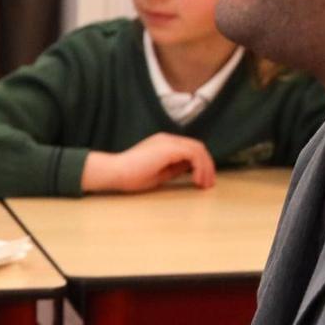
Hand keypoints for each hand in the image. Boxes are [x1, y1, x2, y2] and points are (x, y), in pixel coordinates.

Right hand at [82, 132, 217, 192]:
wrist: (116, 172)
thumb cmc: (131, 176)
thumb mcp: (160, 173)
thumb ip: (175, 168)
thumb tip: (191, 169)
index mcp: (164, 143)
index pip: (190, 148)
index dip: (201, 164)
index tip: (202, 181)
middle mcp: (168, 139)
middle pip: (197, 147)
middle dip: (207, 166)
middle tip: (209, 184)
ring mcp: (168, 142)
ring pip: (198, 149)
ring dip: (205, 168)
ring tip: (204, 185)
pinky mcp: (169, 148)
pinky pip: (193, 154)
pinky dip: (199, 167)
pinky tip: (197, 180)